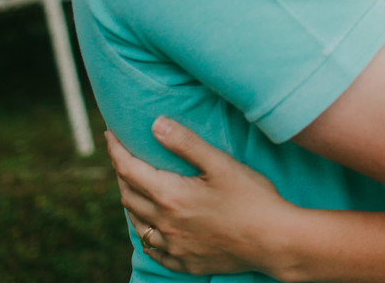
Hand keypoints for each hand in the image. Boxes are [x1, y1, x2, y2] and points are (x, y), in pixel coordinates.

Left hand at [107, 119, 298, 276]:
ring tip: (134, 187)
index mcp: (170, 195)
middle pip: (128, 195)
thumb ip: (186, 143)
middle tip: (123, 157)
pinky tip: (152, 226)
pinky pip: (153, 249)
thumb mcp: (221, 164)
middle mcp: (164, 223)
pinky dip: (146, 233)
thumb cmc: (252, 198)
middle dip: (121, 173)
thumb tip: (155, 124)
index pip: (129, 169)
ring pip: (137, 223)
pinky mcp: (185, 261)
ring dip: (130, 202)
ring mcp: (173, 246)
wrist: (274, 241)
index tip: (110, 135)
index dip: (116, 150)